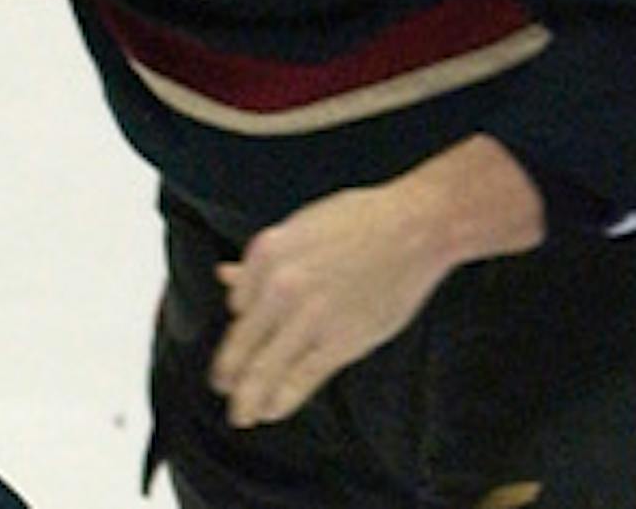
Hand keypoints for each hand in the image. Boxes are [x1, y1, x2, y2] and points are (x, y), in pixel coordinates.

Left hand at [208, 136, 544, 427]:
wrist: (414, 227)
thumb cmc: (361, 221)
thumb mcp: (300, 228)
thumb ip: (261, 262)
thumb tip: (226, 277)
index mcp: (266, 253)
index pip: (237, 303)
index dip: (240, 323)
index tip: (244, 338)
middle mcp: (279, 286)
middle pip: (242, 342)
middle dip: (228, 372)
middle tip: (220, 388)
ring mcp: (308, 316)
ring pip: (264, 367)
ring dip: (247, 397)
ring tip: (240, 414)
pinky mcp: (340, 341)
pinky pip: (301, 378)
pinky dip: (281, 399)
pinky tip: (271, 411)